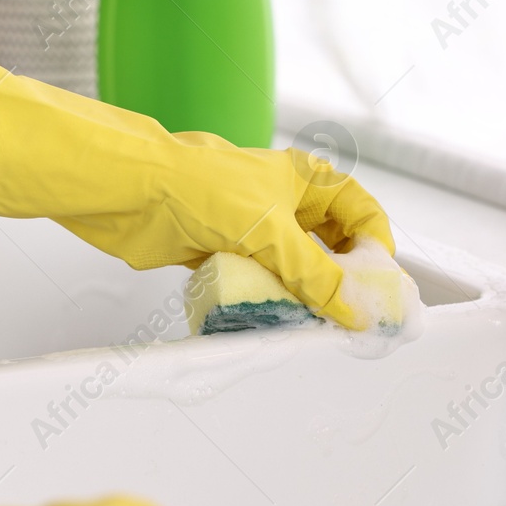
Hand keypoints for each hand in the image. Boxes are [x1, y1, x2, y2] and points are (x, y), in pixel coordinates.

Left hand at [0, 44, 395, 329]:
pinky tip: (269, 321)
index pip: (360, 210)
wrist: (127, 192)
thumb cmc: (196, 187)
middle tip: (349, 317)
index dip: (374, 245)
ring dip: (300, 297)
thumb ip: (315, 277)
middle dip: (340, 280)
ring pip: (290, 269)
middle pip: (327, 246)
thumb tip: (356, 312)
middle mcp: (279, 203)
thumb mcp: (271, 233)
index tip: (377, 284)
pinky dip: (263, 303)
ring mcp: (247, 229)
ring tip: (310, 326)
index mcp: (302, 179)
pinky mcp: (216, 254)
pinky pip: (253, 284)